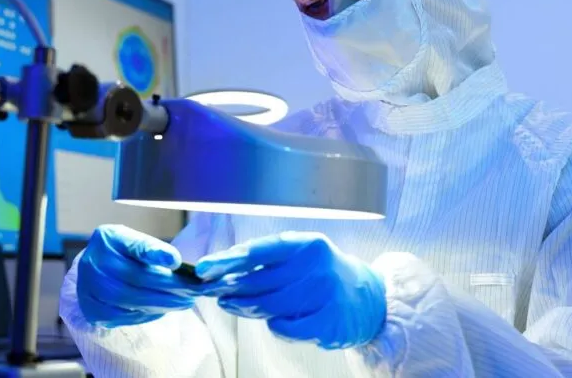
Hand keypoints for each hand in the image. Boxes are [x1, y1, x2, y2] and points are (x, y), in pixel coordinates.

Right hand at [77, 224, 201, 327]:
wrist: (93, 272)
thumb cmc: (122, 254)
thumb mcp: (136, 241)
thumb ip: (153, 249)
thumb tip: (176, 263)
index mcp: (108, 238)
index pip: (134, 246)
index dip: (156, 252)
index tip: (177, 261)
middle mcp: (94, 263)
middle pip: (137, 278)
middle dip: (171, 286)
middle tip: (195, 290)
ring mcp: (89, 289)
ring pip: (132, 300)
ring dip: (164, 303)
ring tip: (186, 301)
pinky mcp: (93, 311)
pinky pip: (126, 316)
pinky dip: (149, 314)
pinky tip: (165, 309)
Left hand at [196, 231, 386, 349]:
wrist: (368, 299)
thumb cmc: (322, 274)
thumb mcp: (301, 256)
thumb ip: (267, 260)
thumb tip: (222, 270)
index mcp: (307, 243)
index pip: (259, 251)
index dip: (227, 261)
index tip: (203, 269)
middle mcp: (317, 266)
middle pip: (260, 281)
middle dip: (231, 288)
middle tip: (213, 292)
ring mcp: (325, 295)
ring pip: (270, 306)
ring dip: (245, 307)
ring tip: (230, 304)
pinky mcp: (329, 322)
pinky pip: (288, 327)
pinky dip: (275, 325)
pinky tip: (271, 321)